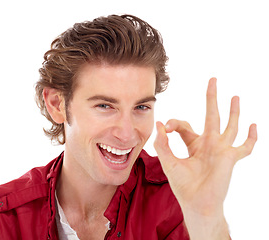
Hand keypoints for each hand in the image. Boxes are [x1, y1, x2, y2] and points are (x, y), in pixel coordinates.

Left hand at [154, 78, 256, 236]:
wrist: (196, 203)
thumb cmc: (183, 185)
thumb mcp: (169, 162)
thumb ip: (163, 144)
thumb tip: (160, 124)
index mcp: (193, 144)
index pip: (185, 126)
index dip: (174, 123)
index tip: (166, 127)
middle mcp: (208, 143)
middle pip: (211, 115)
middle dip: (211, 98)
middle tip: (212, 80)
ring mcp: (221, 149)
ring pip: (230, 125)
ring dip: (233, 111)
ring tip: (234, 96)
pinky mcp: (230, 158)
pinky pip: (245, 147)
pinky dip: (251, 138)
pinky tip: (253, 125)